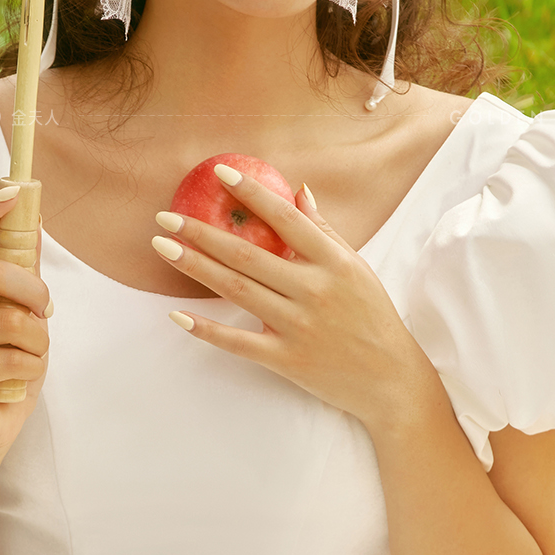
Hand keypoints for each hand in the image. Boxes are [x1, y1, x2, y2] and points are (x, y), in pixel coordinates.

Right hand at [0, 187, 50, 453]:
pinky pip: (12, 358)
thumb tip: (33, 223)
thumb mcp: (22, 314)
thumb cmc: (6, 364)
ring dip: (38, 340)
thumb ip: (23, 275)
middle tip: (44, 317)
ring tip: (31, 355)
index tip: (10, 192)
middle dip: (36, 295)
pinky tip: (19, 377)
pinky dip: (31, 368)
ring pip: (11, 320)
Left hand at [154, 167, 428, 427]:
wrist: (391, 380)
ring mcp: (299, 326)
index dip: (253, 194)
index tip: (220, 174)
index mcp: (335, 262)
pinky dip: (207, 329)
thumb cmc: (373, 318)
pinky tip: (177, 315)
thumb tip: (300, 191)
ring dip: (196, 267)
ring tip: (163, 247)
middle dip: (203, 232)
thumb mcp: (357, 269)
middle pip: (249, 255)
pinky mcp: (287, 360)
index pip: (287, 219)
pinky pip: (239, 342)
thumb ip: (325, 232)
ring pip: (238, 290)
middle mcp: (315, 290)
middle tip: (165, 217)